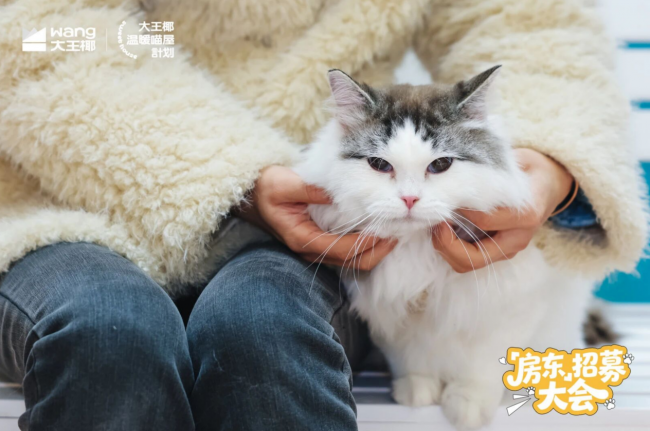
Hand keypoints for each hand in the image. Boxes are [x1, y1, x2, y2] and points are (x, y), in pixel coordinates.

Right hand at [235, 166, 396, 269]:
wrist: (252, 195)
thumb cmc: (266, 188)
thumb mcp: (282, 183)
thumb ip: (309, 189)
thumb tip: (336, 191)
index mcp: (301, 237)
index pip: (340, 249)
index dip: (365, 245)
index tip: (386, 233)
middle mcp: (309, 248)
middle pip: (349, 262)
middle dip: (376, 253)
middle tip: (397, 236)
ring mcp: (314, 247)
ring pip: (349, 260)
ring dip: (372, 251)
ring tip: (393, 235)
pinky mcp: (318, 241)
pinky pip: (345, 251)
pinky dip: (363, 246)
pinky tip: (377, 233)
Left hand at [432, 148, 573, 272]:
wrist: (549, 183)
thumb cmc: (527, 169)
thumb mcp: (513, 162)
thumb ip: (488, 171)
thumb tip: (451, 172)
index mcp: (525, 214)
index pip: (481, 221)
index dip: (456, 211)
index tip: (443, 198)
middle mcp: (518, 238)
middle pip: (474, 257)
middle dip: (446, 243)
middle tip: (435, 220)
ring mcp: (508, 249)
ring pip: (467, 264)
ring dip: (445, 248)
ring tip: (438, 223)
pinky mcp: (499, 252)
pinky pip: (469, 259)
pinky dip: (451, 248)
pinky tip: (445, 228)